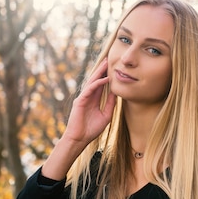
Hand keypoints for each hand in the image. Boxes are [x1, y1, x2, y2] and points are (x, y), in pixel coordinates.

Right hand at [41, 59, 115, 179]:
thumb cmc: (91, 130)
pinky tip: (105, 79)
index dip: (107, 76)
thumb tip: (117, 94)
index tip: (114, 68)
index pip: (101, 85)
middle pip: (96, 79)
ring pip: (92, 81)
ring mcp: (83, 97)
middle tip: (110, 59)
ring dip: (100, 72)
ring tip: (107, 63)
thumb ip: (111, 104)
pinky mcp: (80, 101)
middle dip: (103, 69)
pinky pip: (90, 89)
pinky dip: (98, 83)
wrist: (80, 139)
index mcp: (94, 99)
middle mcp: (88, 96)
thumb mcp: (106, 115)